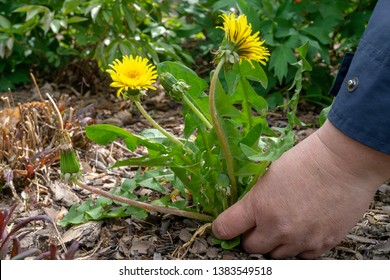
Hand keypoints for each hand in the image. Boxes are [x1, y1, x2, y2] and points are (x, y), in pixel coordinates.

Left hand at [212, 120, 389, 258]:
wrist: (343, 163)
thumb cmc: (306, 161)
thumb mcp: (268, 175)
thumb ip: (254, 200)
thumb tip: (245, 213)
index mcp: (259, 206)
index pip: (226, 228)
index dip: (222, 228)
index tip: (224, 227)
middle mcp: (277, 228)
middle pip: (251, 247)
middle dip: (251, 236)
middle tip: (258, 224)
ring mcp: (300, 239)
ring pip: (276, 254)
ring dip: (275, 243)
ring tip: (284, 224)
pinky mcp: (322, 244)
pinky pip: (301, 256)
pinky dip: (298, 246)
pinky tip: (302, 229)